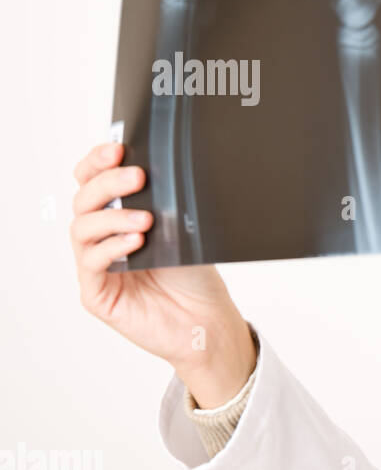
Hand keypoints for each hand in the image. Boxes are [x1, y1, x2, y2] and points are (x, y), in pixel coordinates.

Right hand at [70, 142, 255, 406]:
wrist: (209, 322)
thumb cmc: (196, 278)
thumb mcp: (184, 231)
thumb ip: (166, 203)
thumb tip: (163, 167)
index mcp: (118, 218)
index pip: (92, 182)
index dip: (97, 162)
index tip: (117, 147)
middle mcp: (101, 239)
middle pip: (83, 200)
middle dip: (108, 182)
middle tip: (138, 176)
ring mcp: (96, 267)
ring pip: (82, 228)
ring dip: (113, 217)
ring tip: (147, 219)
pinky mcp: (97, 295)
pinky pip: (91, 263)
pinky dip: (112, 248)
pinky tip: (136, 243)